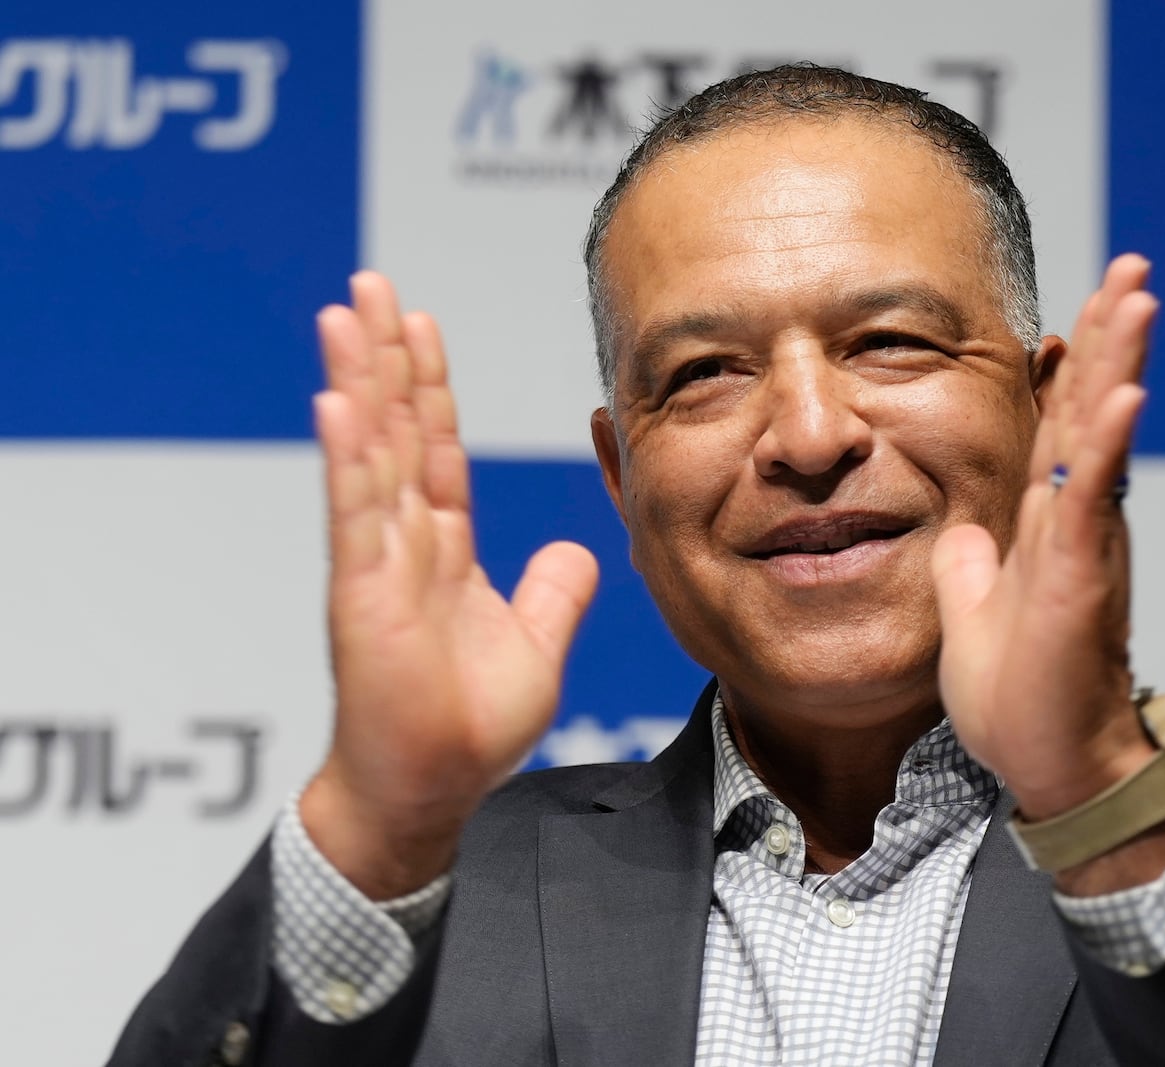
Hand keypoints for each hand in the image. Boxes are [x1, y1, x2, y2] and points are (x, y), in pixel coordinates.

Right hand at [300, 272, 597, 898]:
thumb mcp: (536, 646)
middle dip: (384, 356)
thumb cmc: (469, 728)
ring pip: (370, 454)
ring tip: (345, 315)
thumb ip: (552, 593)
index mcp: (444, 549)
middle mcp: (405, 544)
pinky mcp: (364, 598)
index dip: (429, 385)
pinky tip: (339, 402)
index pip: (435, 448)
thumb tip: (575, 548)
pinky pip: (357, 517)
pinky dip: (349, 459)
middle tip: (369, 285)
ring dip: (359, 382)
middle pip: (394, 430)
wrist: (431, 791)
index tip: (419, 323)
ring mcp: (379, 565)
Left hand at [933, 255, 1164, 889]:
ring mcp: (1084, 545)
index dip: (1073, 363)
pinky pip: (1093, 501)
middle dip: (1110, 335)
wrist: (1050, 765)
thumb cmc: (1021, 696)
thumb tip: (963, 531)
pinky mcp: (1081, 579)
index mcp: (1047, 522)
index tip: (1087, 303)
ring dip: (1119, 364)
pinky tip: (1123, 397)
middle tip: (1132, 267)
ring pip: (1102, 437)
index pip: (1060, 423)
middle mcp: (1074, 521)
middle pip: (1091, 409)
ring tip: (1138, 296)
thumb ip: (973, 564)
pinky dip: (1108, 446)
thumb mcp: (975, 610)